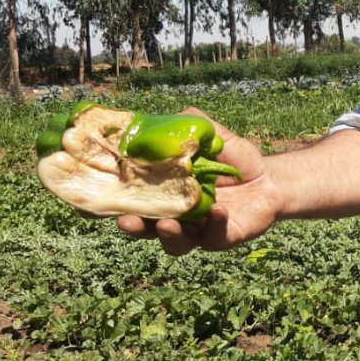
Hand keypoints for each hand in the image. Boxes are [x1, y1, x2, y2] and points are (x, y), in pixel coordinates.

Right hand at [117, 108, 280, 255]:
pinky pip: (213, 236)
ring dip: (168, 234)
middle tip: (125, 220)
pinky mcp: (220, 238)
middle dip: (133, 225)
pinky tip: (217, 211)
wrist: (269, 180)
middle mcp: (173, 216)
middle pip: (145, 228)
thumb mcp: (212, 136)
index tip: (90, 203)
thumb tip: (165, 117)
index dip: (108, 205)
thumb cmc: (233, 159)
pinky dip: (213, 224)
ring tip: (166, 223)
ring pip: (174, 242)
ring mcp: (196, 231)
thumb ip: (188, 126)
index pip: (128, 201)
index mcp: (162, 192)